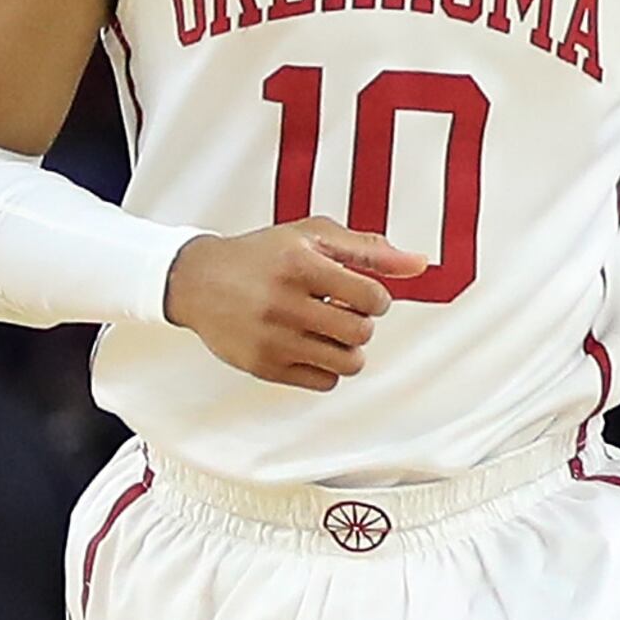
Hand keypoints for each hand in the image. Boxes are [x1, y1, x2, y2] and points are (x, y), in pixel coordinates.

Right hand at [162, 220, 425, 390]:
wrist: (198, 281)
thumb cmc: (262, 255)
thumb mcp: (312, 237)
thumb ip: (369, 250)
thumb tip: (421, 264)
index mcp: (299, 264)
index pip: (372, 297)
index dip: (375, 297)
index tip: (359, 293)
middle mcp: (284, 302)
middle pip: (361, 332)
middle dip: (361, 323)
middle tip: (341, 311)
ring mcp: (272, 338)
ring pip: (347, 363)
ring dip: (348, 349)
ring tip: (329, 331)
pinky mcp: (263, 366)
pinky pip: (323, 382)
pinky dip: (326, 368)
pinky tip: (309, 345)